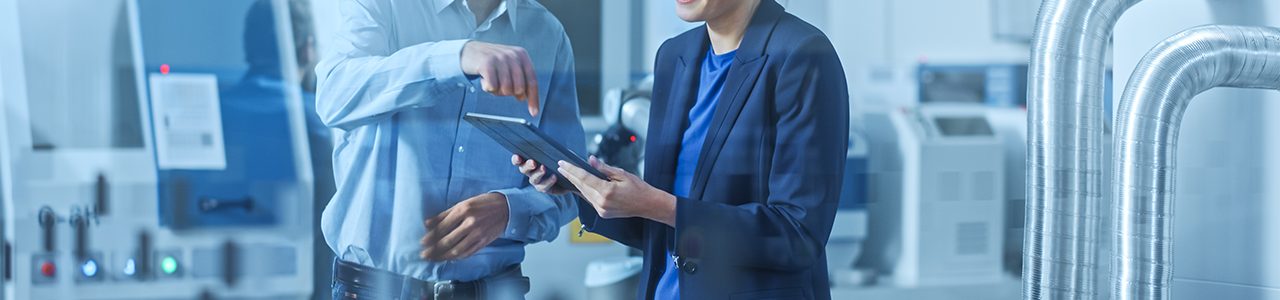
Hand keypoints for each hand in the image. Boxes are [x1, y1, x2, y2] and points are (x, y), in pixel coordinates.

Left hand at [419, 193, 509, 260]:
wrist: (506, 208)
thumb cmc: (483, 204)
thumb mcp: (463, 203)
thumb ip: (445, 214)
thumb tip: (428, 223)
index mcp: (463, 210)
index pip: (442, 227)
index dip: (431, 237)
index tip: (423, 242)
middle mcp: (470, 223)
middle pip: (447, 241)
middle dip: (434, 250)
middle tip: (424, 255)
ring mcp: (477, 234)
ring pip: (457, 250)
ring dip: (443, 256)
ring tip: (434, 259)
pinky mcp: (483, 242)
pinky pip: (467, 253)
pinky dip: (456, 257)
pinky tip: (449, 258)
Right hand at [460, 41, 540, 115]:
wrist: (469, 51)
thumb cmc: (491, 62)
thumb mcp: (509, 66)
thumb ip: (519, 79)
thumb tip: (524, 97)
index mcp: (521, 55)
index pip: (532, 81)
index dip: (533, 99)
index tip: (534, 113)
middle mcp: (512, 55)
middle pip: (519, 88)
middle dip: (509, 93)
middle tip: (500, 86)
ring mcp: (500, 58)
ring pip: (505, 89)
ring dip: (496, 90)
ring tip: (491, 80)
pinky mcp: (486, 63)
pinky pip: (492, 87)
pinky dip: (487, 88)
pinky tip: (484, 79)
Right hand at [512, 154, 569, 194]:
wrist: (570, 175)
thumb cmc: (560, 160)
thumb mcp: (556, 153)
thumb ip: (550, 149)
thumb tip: (548, 145)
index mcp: (530, 162)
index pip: (519, 161)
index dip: (516, 159)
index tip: (517, 156)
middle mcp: (530, 173)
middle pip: (524, 170)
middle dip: (527, 165)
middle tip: (533, 162)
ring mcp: (537, 182)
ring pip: (534, 179)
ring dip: (538, 173)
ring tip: (544, 168)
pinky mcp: (545, 189)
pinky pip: (544, 186)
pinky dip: (549, 181)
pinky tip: (554, 176)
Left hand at [557, 156, 675, 226]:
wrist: (648, 204)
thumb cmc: (639, 189)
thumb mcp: (622, 174)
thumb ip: (604, 168)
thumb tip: (591, 160)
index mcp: (607, 191)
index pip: (584, 178)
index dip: (572, 169)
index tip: (563, 163)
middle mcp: (602, 203)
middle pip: (581, 186)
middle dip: (570, 175)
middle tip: (561, 166)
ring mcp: (601, 210)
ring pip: (583, 194)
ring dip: (575, 183)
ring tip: (567, 173)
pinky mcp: (602, 213)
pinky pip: (589, 200)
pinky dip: (584, 191)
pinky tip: (579, 185)